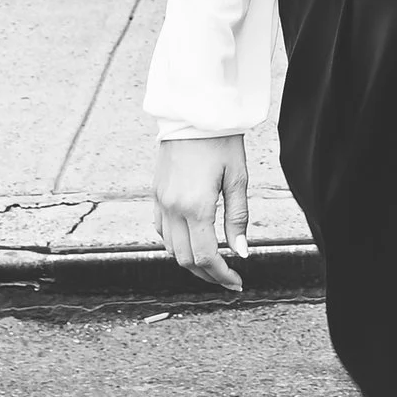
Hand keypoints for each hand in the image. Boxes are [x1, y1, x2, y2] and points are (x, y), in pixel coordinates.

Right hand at [154, 133, 249, 292]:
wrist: (193, 113)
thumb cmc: (221, 142)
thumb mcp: (238, 179)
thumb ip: (237, 218)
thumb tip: (240, 252)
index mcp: (196, 206)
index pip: (206, 257)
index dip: (221, 276)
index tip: (236, 283)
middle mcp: (173, 208)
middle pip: (185, 259)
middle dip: (207, 274)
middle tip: (227, 278)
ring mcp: (161, 202)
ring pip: (170, 249)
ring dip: (190, 262)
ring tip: (212, 264)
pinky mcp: (156, 194)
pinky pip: (160, 231)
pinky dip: (175, 244)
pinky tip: (193, 241)